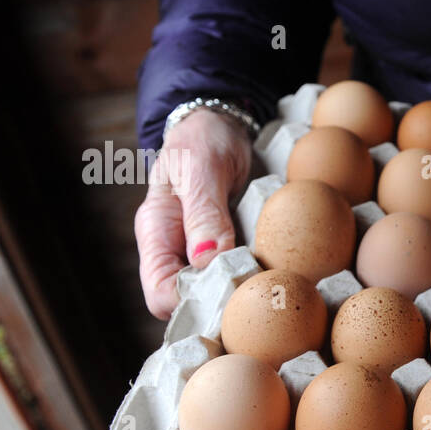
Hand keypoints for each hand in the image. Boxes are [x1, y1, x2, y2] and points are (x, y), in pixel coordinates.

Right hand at [134, 110, 251, 319]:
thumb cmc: (205, 138)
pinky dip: (252, 278)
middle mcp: (173, 249)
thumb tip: (207, 260)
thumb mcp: (203, 167)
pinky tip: (274, 274)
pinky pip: (233, 274)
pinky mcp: (223, 248)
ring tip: (271, 286)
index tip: (233, 295)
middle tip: (260, 296)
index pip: (160, 294)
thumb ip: (204, 212)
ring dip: (240, 294)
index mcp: (156, 232)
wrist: (221, 123)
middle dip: (220, 306)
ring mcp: (196, 250)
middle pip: (188, 302)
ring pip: (213, 293)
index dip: (193, 304)